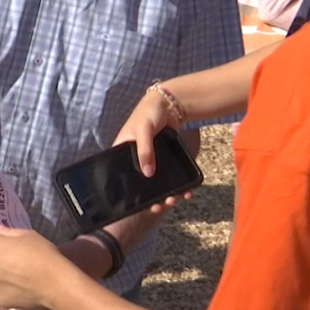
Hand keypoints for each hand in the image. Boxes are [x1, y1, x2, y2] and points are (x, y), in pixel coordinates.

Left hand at [0, 225, 69, 309]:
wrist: (54, 282)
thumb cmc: (42, 253)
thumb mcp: (28, 234)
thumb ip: (8, 231)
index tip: (7, 244)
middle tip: (17, 261)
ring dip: (2, 275)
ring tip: (21, 276)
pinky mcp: (0, 299)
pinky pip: (1, 291)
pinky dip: (9, 290)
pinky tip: (23, 288)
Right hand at [112, 88, 191, 213]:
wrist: (169, 103)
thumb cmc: (148, 113)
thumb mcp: (144, 130)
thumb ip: (144, 151)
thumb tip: (148, 174)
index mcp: (123, 152)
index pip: (122, 175)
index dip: (129, 191)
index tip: (139, 205)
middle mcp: (136, 158)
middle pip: (142, 184)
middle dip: (151, 198)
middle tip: (160, 206)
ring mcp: (152, 160)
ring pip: (158, 183)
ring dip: (166, 194)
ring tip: (175, 200)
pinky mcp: (166, 160)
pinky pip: (171, 176)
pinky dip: (178, 185)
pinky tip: (186, 192)